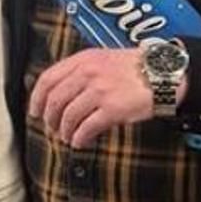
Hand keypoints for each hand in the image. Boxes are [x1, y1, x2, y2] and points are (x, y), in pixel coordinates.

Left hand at [28, 47, 179, 148]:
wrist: (165, 74)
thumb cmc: (137, 69)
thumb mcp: (104, 59)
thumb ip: (82, 72)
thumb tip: (61, 92)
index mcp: (84, 60)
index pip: (48, 79)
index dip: (36, 99)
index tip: (35, 111)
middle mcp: (89, 73)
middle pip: (55, 100)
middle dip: (50, 119)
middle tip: (52, 128)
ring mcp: (100, 91)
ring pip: (69, 116)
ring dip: (65, 131)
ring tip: (68, 137)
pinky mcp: (112, 108)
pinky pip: (86, 128)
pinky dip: (79, 138)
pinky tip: (80, 142)